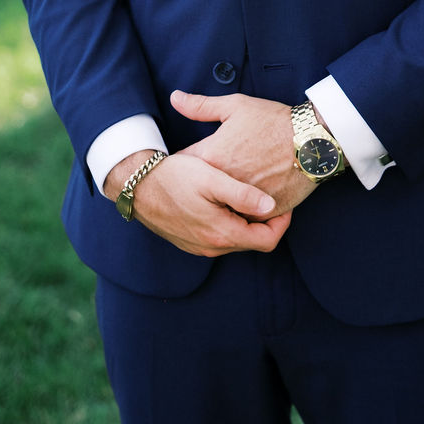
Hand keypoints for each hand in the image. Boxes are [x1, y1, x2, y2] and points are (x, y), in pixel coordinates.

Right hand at [106, 149, 290, 257]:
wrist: (138, 186)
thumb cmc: (176, 176)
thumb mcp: (212, 179)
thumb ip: (242, 195)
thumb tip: (271, 206)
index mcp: (222, 233)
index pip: (267, 240)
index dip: (282, 222)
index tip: (285, 201)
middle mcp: (212, 247)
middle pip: (253, 241)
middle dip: (266, 221)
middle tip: (272, 194)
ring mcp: (200, 247)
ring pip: (237, 239)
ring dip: (248, 222)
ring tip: (252, 195)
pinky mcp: (190, 241)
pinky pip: (220, 237)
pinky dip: (231, 223)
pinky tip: (228, 202)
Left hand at [171, 91, 316, 217]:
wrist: (312, 141)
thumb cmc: (274, 121)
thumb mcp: (235, 106)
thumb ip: (201, 106)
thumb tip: (175, 98)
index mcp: (212, 156)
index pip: (183, 164)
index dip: (183, 163)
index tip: (185, 163)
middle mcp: (223, 183)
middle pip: (199, 190)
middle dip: (198, 185)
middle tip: (202, 179)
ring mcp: (243, 200)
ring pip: (221, 208)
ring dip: (220, 201)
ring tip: (223, 192)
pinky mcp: (263, 213)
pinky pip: (245, 217)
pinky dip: (243, 210)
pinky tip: (245, 199)